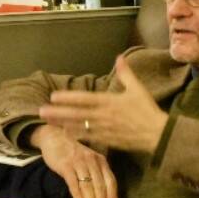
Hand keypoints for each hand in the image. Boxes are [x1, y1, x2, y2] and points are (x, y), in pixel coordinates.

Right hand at [30, 124, 117, 197]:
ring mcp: (79, 163)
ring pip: (88, 186)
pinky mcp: (66, 166)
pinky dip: (78, 196)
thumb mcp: (89, 161)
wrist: (55, 138)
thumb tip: (102, 197)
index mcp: (101, 161)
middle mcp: (93, 161)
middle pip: (101, 185)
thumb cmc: (74, 154)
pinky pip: (74, 184)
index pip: (111, 181)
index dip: (113, 196)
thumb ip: (96, 174)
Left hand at [39, 55, 167, 153]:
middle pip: (76, 114)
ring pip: (79, 126)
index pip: (84, 99)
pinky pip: (88, 138)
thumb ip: (126, 73)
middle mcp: (103, 116)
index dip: (67, 98)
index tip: (53, 97)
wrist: (157, 134)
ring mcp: (104, 130)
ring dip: (62, 124)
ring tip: (48, 122)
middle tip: (41, 112)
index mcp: (109, 102)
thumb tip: (119, 57)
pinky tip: (66, 134)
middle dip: (57, 113)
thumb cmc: (147, 110)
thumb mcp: (138, 89)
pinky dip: (76, 135)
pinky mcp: (108, 140)